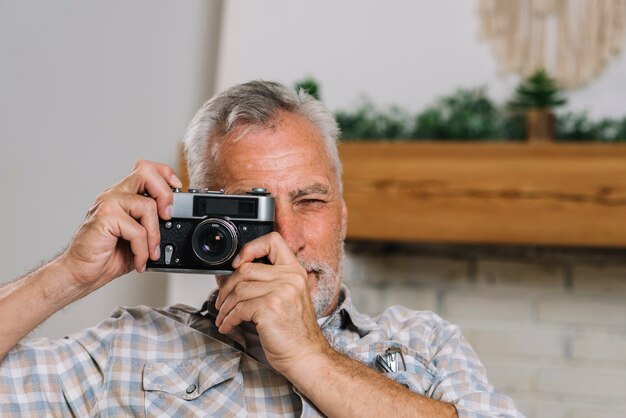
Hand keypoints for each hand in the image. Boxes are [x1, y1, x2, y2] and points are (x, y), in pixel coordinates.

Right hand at [58, 160, 180, 295]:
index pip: (145, 169)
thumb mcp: (138, 239)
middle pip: (146, 173)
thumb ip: (153, 226)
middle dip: (165, 194)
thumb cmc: (106, 255)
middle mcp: (114, 195)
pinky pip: (137, 230)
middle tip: (167, 217)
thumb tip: (175, 223)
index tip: (178, 187)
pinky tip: (139, 260)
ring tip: (150, 253)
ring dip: (155, 235)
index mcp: (122, 195)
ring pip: (147, 206)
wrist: (81, 272)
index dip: (165, 173)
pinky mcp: (104, 218)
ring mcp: (108, 204)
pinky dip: (143, 250)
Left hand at [214, 232, 331, 374]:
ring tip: (224, 316)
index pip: (273, 241)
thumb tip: (235, 275)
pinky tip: (228, 325)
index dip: (251, 248)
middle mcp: (290, 278)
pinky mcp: (270, 308)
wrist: (306, 355)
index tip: (239, 262)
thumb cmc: (296, 332)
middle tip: (222, 300)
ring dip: (225, 306)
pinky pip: (239, 308)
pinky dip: (228, 319)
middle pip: (246, 269)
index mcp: (295, 271)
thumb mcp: (288, 298)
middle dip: (227, 286)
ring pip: (239, 289)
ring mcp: (281, 292)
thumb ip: (270, 282)